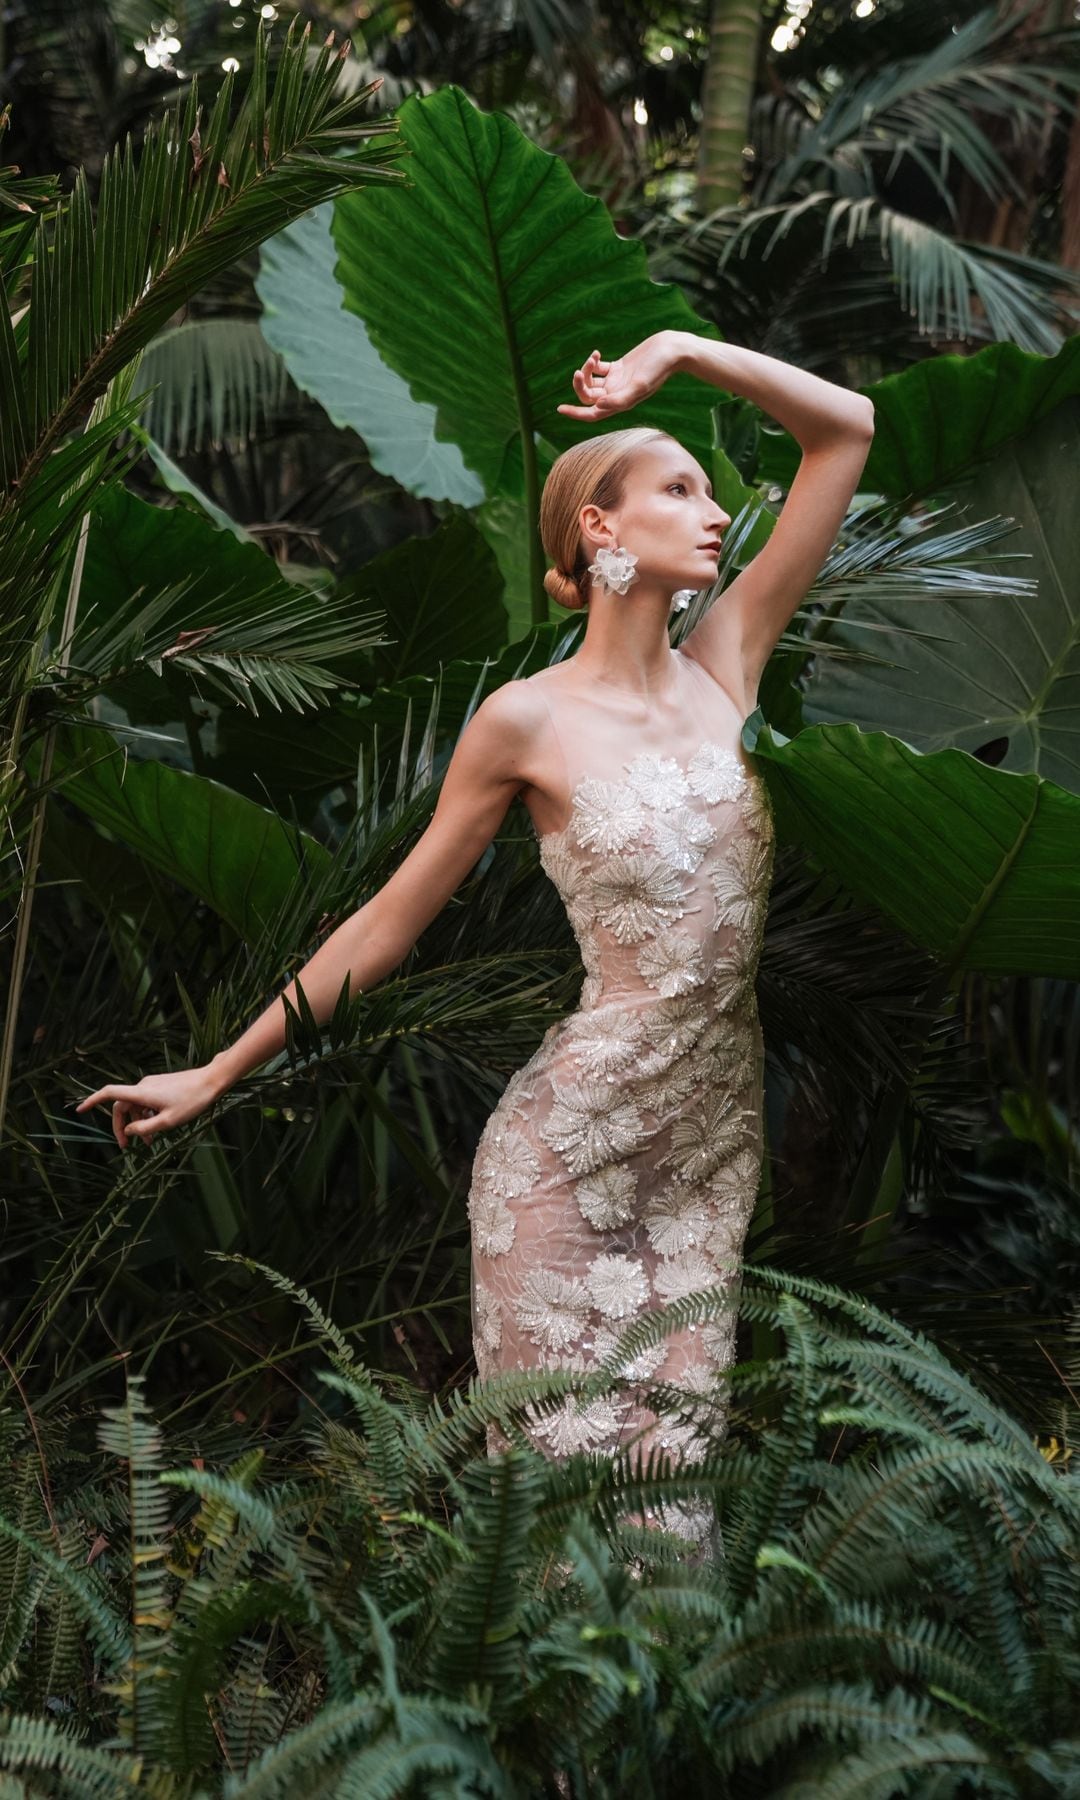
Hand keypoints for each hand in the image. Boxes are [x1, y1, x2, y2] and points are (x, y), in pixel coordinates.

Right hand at [75, 1064, 221, 1149]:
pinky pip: (146, 1102)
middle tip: (127, 1147)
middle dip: (122, 1127)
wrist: (212, 1080)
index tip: (79, 1111)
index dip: (92, 1101)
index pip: (109, 1094)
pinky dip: (147, 1116)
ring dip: (138, 1124)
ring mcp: (152, 1084)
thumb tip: (128, 1131)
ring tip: (148, 1143)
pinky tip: (157, 1129)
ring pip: (136, 1106)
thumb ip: (145, 1128)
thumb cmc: (192, 1101)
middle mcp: (143, 1086)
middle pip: (122, 1107)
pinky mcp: (161, 1085)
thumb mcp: (168, 1121)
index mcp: (141, 1093)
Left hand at [556, 332, 679, 422]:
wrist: (671, 351)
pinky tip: (597, 354)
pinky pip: (598, 369)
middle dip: (580, 385)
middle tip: (578, 372)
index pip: (592, 414)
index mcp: (620, 403)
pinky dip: (593, 362)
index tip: (559, 409)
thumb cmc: (658, 369)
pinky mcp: (619, 368)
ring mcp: (617, 381)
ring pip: (591, 382)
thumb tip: (598, 406)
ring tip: (593, 358)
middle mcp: (616, 395)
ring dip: (586, 371)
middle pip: (588, 397)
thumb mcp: (640, 385)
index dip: (575, 414)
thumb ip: (620, 398)